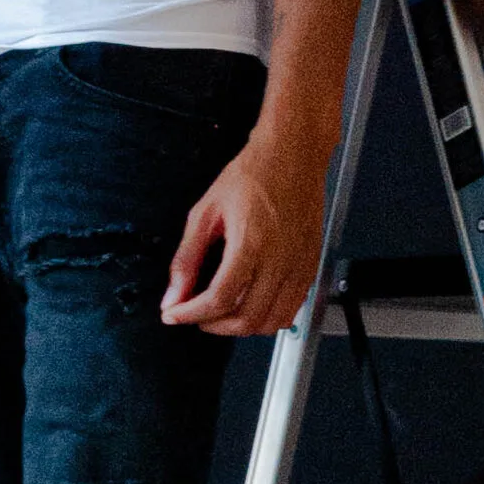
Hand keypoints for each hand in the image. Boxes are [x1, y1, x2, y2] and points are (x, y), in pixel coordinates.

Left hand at [161, 130, 327, 337]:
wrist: (292, 156)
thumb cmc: (253, 175)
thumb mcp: (206, 212)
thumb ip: (187, 258)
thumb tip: (173, 294)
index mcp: (251, 243)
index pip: (220, 298)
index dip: (191, 314)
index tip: (175, 314)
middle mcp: (279, 259)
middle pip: (247, 318)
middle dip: (214, 325)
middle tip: (195, 315)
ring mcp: (299, 265)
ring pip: (271, 321)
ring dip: (242, 327)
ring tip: (221, 313)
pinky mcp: (310, 267)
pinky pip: (291, 310)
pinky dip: (268, 318)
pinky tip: (251, 305)